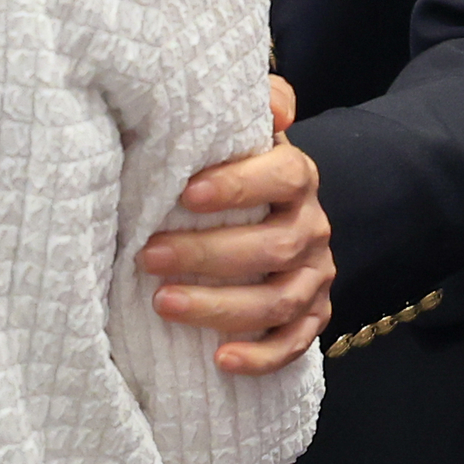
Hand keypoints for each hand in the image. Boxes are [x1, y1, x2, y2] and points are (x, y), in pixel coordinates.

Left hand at [138, 74, 333, 373]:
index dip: (240, 185)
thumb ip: (251, 103)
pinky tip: (221, 360)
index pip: (284, 175)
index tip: (186, 193)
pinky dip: (261, 357)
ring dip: (220, 306)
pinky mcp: (311, 315)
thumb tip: (273, 104)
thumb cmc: (231, 170)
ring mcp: (314, 276)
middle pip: (274, 246)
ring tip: (163, 304)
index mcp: (296, 177)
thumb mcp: (238, 131)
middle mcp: (312, 227)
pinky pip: (295, 343)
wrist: (268, 214)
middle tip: (149, 256)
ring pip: (279, 300)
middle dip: (208, 254)